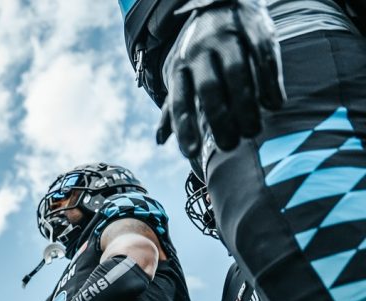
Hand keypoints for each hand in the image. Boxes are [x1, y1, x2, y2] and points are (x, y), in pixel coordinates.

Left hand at [158, 0, 284, 158]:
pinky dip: (269, 83)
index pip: (179, 100)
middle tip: (229, 145)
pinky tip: (274, 105)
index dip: (184, 127)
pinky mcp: (256, 30)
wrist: (222, 2)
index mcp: (180, 66)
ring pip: (237, 74)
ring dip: (245, 106)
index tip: (191, 153)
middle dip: (218, 119)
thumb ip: (173, 106)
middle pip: (209, 89)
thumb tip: (159, 139)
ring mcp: (228, 38)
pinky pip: (263, 58)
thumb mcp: (180, 73)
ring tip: (252, 131)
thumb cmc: (200, 51)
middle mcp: (201, 51)